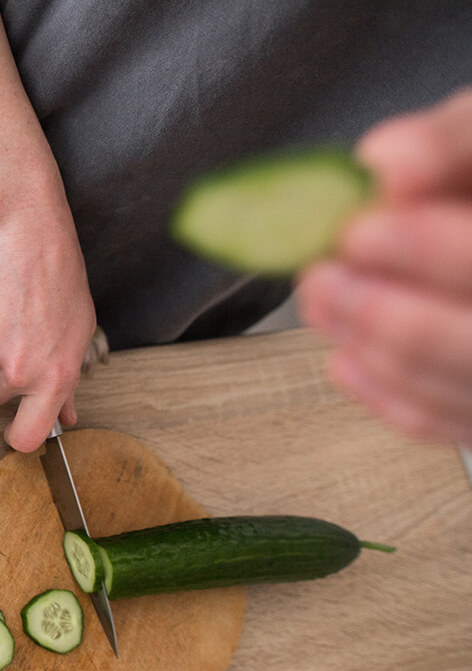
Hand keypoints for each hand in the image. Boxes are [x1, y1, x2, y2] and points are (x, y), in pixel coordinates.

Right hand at [0, 196, 97, 452]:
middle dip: (1, 382)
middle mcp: (19, 371)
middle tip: (19, 344)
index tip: (17, 430)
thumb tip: (67, 414)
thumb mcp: (78, 331)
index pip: (28, 436)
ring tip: (14, 310)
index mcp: (55, 376)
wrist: (23, 232)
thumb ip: (68, 380)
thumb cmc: (60, 275)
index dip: (20, 438)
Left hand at [298, 87, 471, 444]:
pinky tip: (346, 355)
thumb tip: (387, 163)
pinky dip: (385, 392)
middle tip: (322, 276)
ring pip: (459, 386)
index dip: (431, 251)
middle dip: (391, 315)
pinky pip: (443, 420)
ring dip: (374, 348)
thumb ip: (448, 144)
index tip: (359, 230)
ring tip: (320, 300)